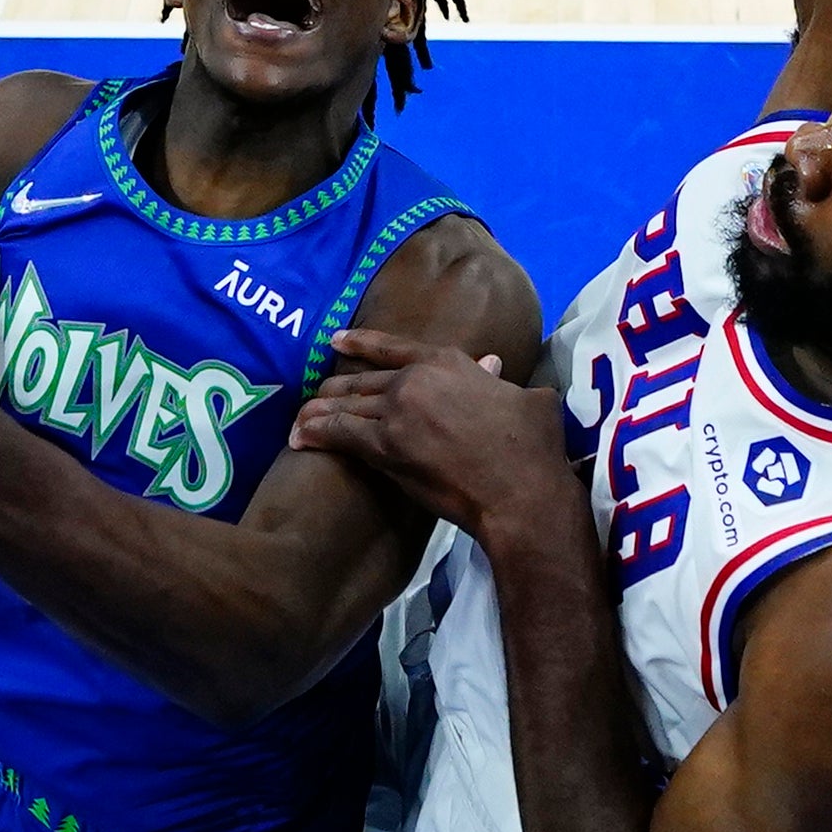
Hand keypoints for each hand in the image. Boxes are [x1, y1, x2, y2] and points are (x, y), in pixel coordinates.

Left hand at [288, 323, 566, 534]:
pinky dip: (316, 434)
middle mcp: (416, 380)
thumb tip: (494, 368)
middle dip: (333, 389)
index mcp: (449, 362)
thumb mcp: (527, 398)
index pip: (394, 348)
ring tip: (297, 421)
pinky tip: (300, 438)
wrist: (520, 491)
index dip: (361, 343)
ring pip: (345, 406)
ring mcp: (397, 412)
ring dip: (317, 413)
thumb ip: (501, 381)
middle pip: (362, 381)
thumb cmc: (533, 447)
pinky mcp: (386, 447)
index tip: (336, 340)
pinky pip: (340, 434)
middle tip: (311, 398)